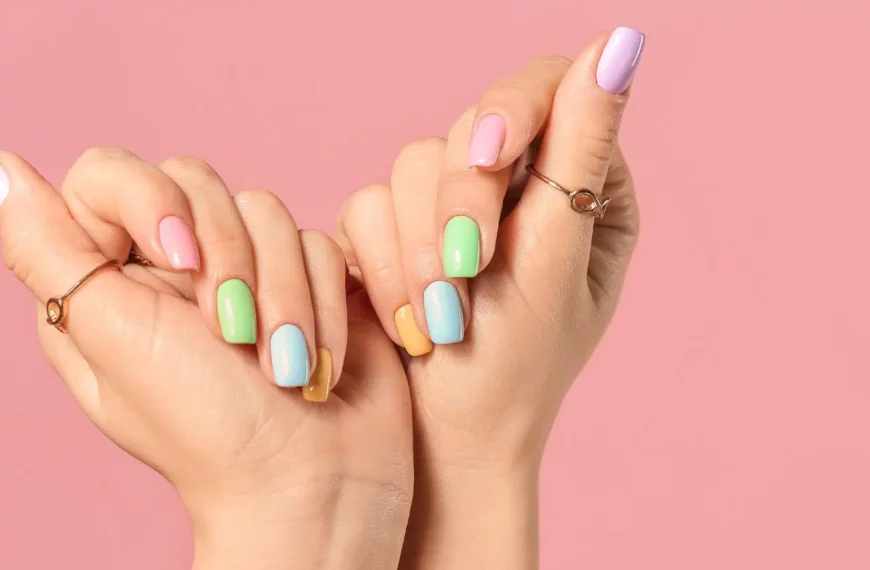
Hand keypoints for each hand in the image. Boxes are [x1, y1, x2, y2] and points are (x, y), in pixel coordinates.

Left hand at [0, 151, 412, 569]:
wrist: (312, 479)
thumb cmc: (209, 429)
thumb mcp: (114, 338)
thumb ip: (49, 251)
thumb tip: (1, 172)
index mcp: (110, 280)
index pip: (110, 175)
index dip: (151, 200)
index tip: (181, 261)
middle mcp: (177, 268)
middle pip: (199, 181)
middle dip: (231, 260)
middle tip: (235, 335)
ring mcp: (248, 270)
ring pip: (269, 211)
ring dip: (285, 295)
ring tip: (284, 365)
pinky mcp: (309, 278)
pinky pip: (320, 243)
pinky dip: (325, 304)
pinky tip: (318, 359)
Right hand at [335, 28, 643, 567]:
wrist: (446, 443)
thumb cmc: (514, 369)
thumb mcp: (555, 260)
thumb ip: (581, 152)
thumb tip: (622, 43)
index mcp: (582, 188)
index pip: (550, 92)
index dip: (511, 109)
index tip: (487, 155)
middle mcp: (517, 189)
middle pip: (471, 125)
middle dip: (459, 206)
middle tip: (465, 278)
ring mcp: (453, 210)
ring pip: (410, 163)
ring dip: (419, 247)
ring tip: (438, 320)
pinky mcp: (396, 232)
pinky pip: (367, 204)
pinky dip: (385, 263)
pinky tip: (409, 319)